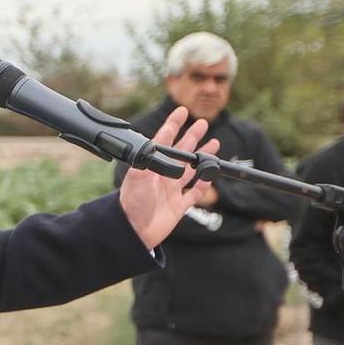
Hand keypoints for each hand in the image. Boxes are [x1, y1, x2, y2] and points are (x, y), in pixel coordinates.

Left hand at [119, 105, 218, 249]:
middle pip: (181, 152)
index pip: (163, 141)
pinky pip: (195, 193)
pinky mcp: (178, 206)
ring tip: (213, 143)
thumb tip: (154, 146)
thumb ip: (145, 163)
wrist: (133, 234)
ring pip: (190, 170)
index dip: (172, 125)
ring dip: (201, 157)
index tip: (181, 111)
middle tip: (202, 122)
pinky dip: (204, 185)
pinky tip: (210, 176)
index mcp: (151, 167)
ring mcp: (171, 191)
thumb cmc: (130, 207)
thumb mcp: (135, 182)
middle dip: (191, 136)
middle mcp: (162, 177)